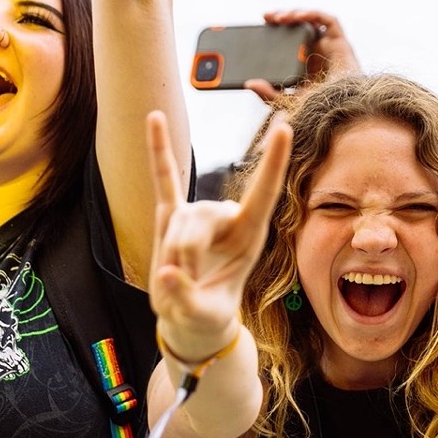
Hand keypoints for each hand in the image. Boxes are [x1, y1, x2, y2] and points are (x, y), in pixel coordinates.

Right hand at [148, 110, 291, 357]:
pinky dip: (158, 150)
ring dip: (170, 252)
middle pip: (200, 219)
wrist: (189, 320)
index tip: (284, 129)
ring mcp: (198, 214)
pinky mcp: (171, 215)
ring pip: (177, 221)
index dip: (273, 162)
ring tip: (175, 277)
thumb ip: (187, 298)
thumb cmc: (205, 317)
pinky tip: (153, 117)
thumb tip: (168, 272)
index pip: (264, 193)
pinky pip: (163, 179)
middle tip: (185, 282)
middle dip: (186, 253)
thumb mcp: (202, 317)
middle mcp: (226, 219)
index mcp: (249, 237)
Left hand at [244, 9, 359, 103]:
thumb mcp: (287, 101)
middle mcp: (318, 51)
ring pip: (312, 21)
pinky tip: (297, 17)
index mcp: (306, 62)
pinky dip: (312, 14)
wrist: (340, 113)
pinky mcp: (341, 43)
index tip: (262, 25)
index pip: (290, 38)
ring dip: (295, 14)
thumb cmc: (319, 109)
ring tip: (279, 18)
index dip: (277, 28)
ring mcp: (330, 46)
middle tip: (266, 17)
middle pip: (299, 26)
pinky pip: (328, 20)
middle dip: (283, 17)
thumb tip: (248, 84)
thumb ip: (268, 93)